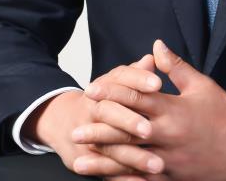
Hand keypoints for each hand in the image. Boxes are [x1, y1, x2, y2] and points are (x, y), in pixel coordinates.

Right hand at [23, 54, 164, 177]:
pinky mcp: (87, 159)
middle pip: (109, 112)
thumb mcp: (118, 81)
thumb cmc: (105, 98)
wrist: (67, 122)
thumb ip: (137, 72)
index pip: (120, 78)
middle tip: (149, 130)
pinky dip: (124, 177)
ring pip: (108, 145)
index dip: (139, 80)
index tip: (158, 84)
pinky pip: (106, 169)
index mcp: (104, 85)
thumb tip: (153, 57)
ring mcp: (87, 134)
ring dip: (132, 156)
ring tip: (157, 165)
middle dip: (129, 121)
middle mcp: (93, 107)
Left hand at [75, 39, 225, 180]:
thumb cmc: (223, 114)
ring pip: (129, 160)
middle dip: (99, 129)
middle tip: (77, 127)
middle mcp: (167, 136)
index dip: (112, 92)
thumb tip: (156, 45)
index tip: (92, 89)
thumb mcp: (201, 85)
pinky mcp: (171, 178)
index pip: (136, 98)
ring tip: (79, 157)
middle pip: (126, 131)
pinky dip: (121, 180)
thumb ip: (176, 66)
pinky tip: (105, 179)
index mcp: (173, 110)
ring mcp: (168, 161)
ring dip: (103, 159)